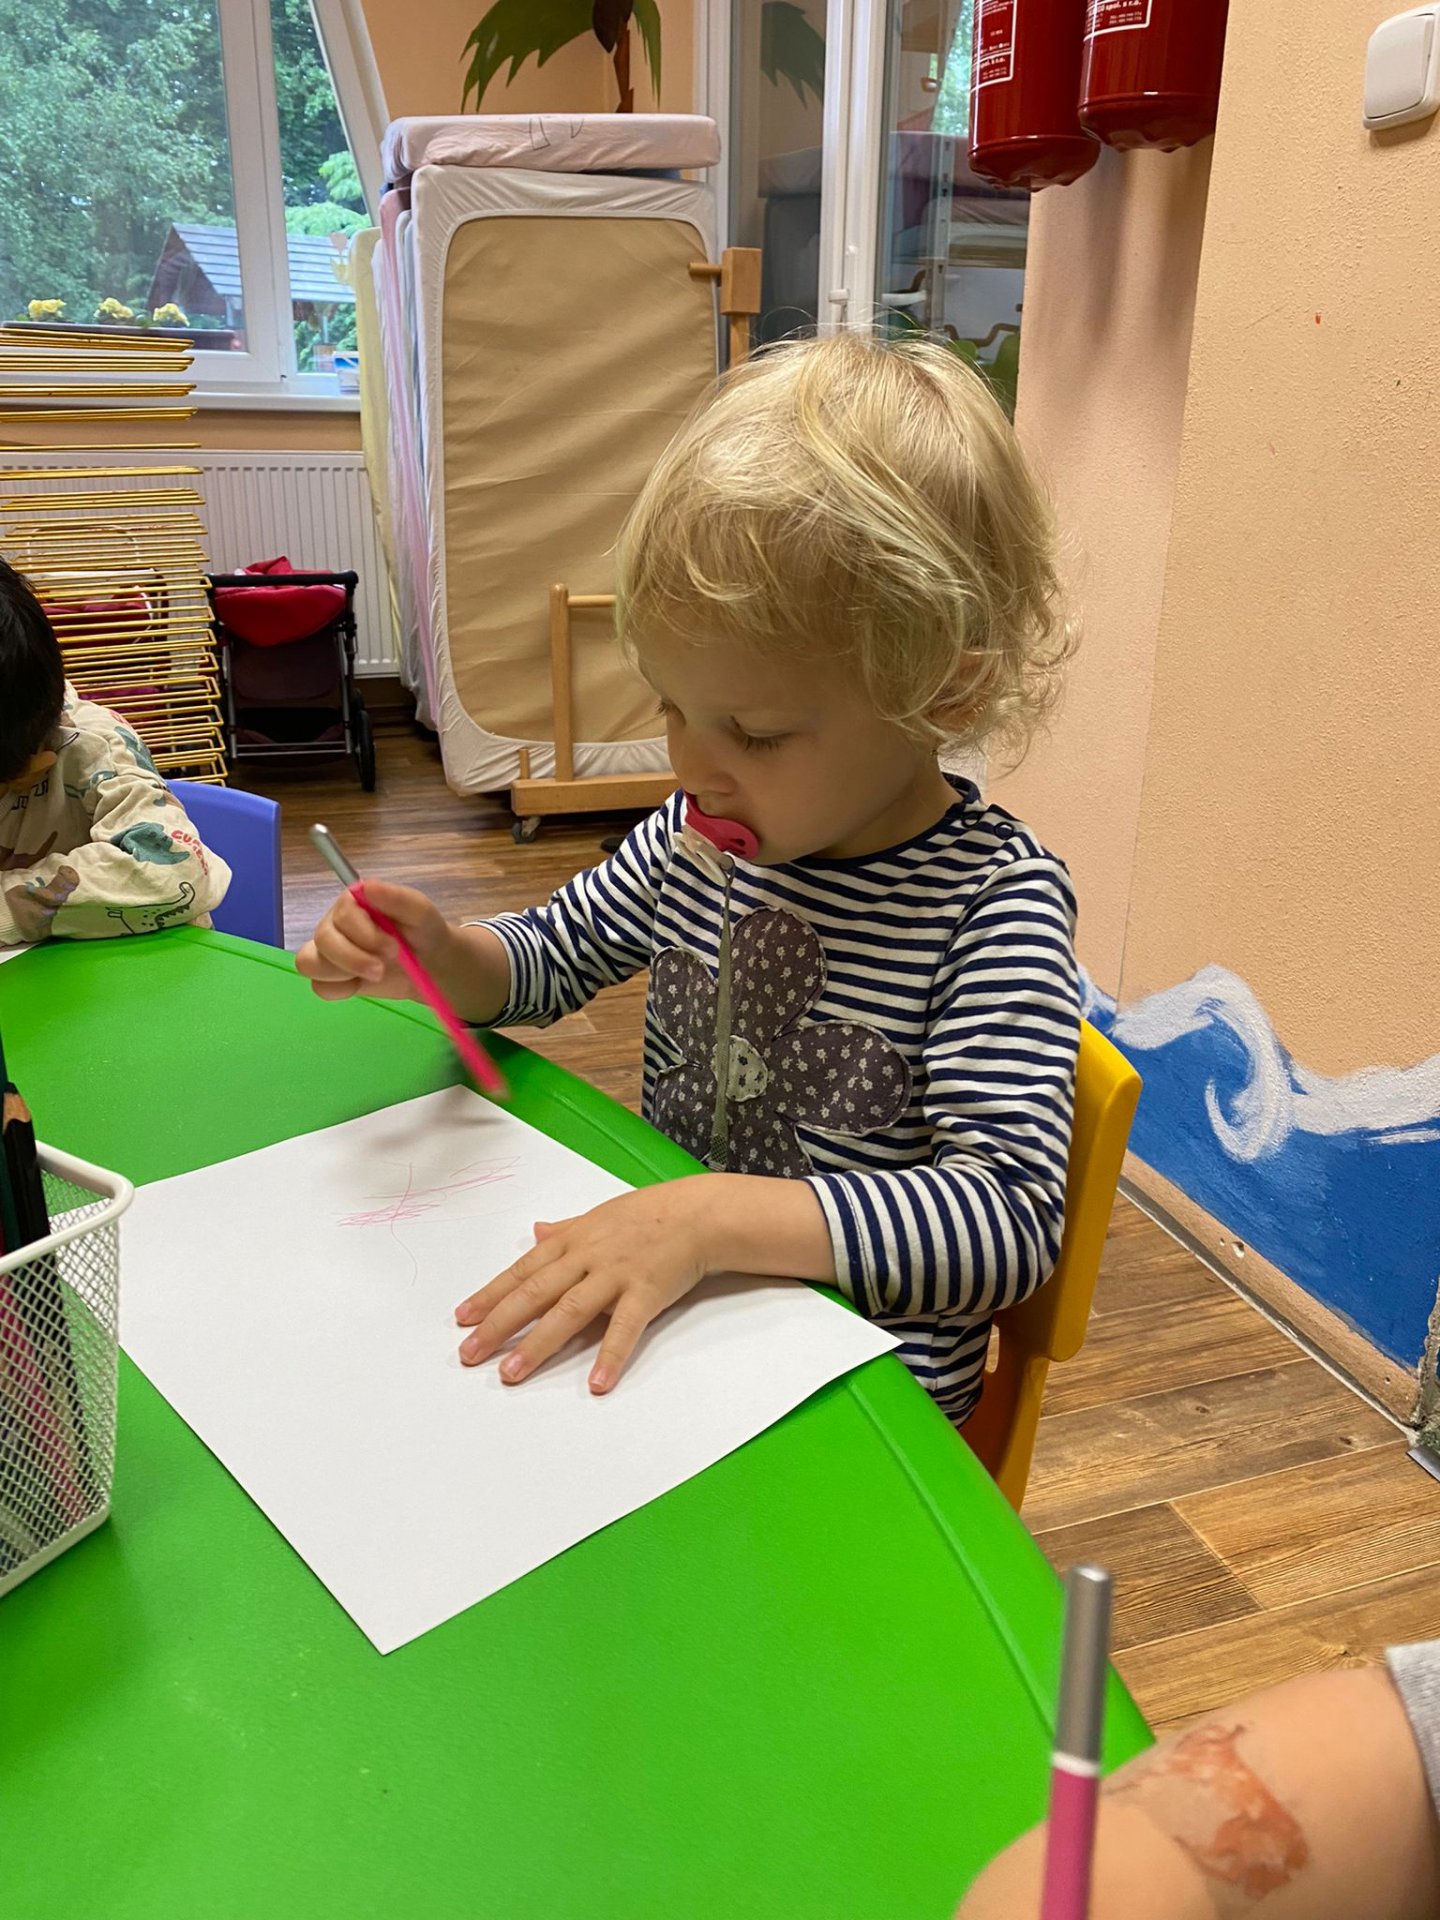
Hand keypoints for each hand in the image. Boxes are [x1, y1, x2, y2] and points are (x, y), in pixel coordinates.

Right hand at [295, 879, 451, 1002]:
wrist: (430, 963)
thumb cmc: (423, 932)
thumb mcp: (420, 913)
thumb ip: (397, 898)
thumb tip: (367, 887)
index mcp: (354, 902)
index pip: (343, 917)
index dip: (366, 936)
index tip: (394, 948)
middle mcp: (335, 923)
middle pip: (323, 940)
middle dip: (353, 959)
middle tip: (382, 969)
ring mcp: (330, 951)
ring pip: (310, 963)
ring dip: (343, 974)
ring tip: (374, 975)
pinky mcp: (332, 977)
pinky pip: (319, 987)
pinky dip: (339, 990)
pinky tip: (361, 984)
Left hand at [454, 1179, 717, 1392]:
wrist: (697, 1214)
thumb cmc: (649, 1214)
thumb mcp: (598, 1216)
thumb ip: (566, 1229)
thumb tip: (536, 1232)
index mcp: (572, 1240)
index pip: (522, 1271)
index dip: (490, 1295)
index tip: (462, 1319)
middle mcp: (587, 1257)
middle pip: (534, 1293)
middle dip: (499, 1325)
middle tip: (470, 1354)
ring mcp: (615, 1275)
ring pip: (569, 1311)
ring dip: (538, 1344)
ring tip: (512, 1373)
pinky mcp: (645, 1293)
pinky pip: (625, 1328)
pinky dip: (610, 1356)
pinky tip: (596, 1383)